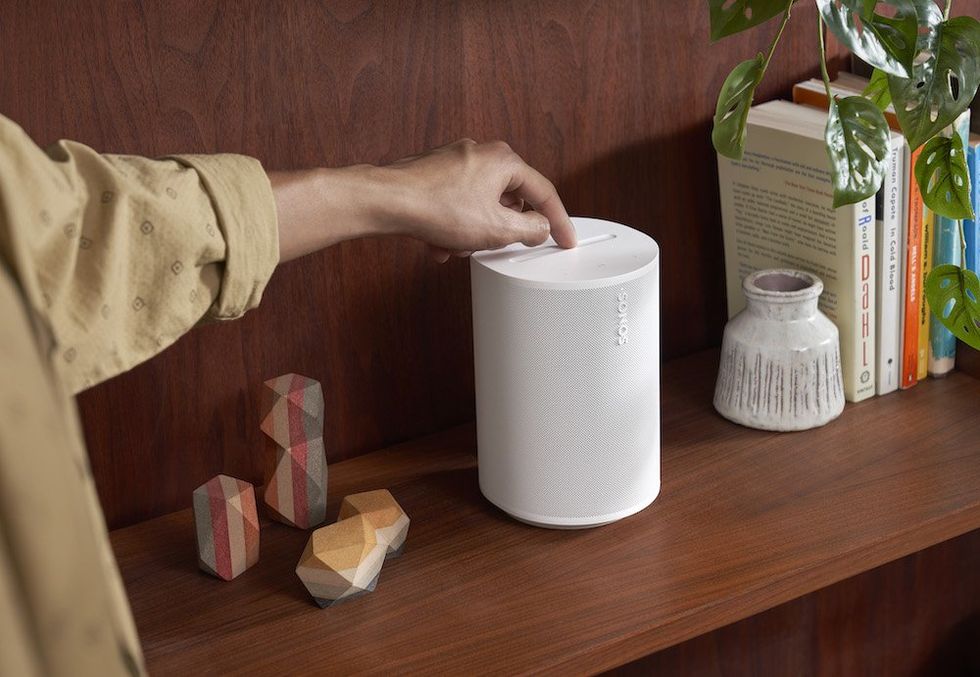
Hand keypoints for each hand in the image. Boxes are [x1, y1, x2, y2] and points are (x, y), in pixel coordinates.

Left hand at [379, 139, 576, 261]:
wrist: (386, 201)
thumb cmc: (435, 207)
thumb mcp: (496, 229)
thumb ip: (528, 230)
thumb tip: (539, 228)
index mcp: (504, 160)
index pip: (544, 193)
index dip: (558, 221)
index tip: (565, 239)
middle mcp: (481, 154)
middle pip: (508, 200)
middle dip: (499, 230)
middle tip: (493, 245)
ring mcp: (455, 162)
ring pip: (480, 206)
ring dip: (472, 232)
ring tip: (457, 244)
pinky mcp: (434, 175)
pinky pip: (456, 205)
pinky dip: (453, 226)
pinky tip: (439, 243)